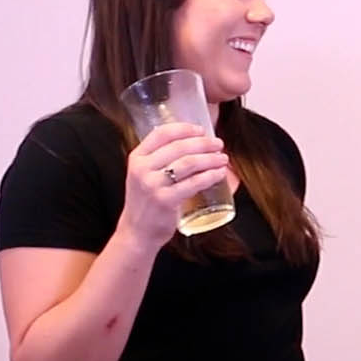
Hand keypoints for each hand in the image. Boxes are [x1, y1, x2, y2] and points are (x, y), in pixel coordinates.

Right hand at [118, 123, 228, 247]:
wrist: (137, 231)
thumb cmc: (147, 202)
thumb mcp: (144, 175)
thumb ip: (160, 160)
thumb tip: (193, 144)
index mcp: (137, 157)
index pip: (161, 134)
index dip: (184, 129)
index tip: (201, 130)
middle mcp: (142, 168)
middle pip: (179, 147)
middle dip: (203, 143)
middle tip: (219, 144)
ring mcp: (153, 185)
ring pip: (188, 163)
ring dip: (210, 159)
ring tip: (223, 159)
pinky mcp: (165, 200)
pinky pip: (193, 183)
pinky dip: (210, 176)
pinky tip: (220, 174)